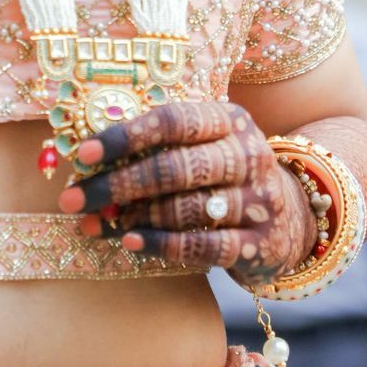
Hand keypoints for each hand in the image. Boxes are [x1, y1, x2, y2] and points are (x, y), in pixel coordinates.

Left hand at [56, 100, 315, 285]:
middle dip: (116, 185)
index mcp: (228, 119)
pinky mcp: (260, 243)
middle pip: (173, 168)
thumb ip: (157, 148)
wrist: (293, 213)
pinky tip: (129, 242)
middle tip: (73, 200)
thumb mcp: (204, 145)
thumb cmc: (224, 173)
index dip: (126, 137)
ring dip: (131, 218)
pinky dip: (161, 245)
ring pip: (184, 209)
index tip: (85, 155)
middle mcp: (247, 154)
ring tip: (93, 224)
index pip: (173, 122)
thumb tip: (88, 163)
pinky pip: (203, 246)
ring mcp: (258, 199)